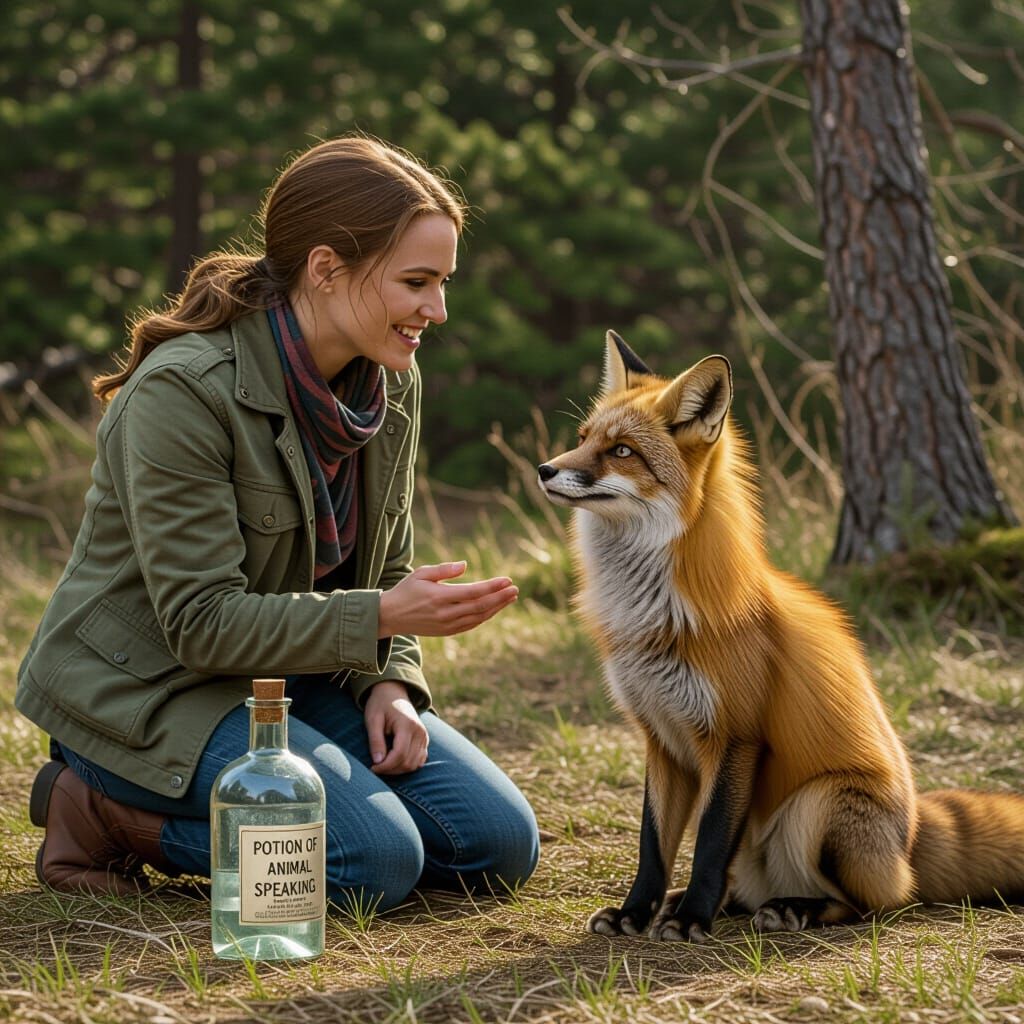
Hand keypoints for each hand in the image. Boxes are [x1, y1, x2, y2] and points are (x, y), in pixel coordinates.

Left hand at [363, 680, 428, 774]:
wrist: (393, 691)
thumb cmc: (380, 704)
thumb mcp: (373, 719)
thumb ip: (375, 740)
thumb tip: (377, 762)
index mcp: (407, 725)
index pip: (400, 754)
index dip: (385, 766)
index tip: (372, 768)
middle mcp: (420, 731)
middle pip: (408, 762)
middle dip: (390, 770)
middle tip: (375, 767)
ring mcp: (424, 736)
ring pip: (414, 764)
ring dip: (398, 770)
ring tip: (383, 765)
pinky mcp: (425, 740)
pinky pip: (420, 760)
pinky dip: (407, 766)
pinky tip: (394, 762)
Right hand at [377, 561, 517, 638]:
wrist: (390, 616)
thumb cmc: (406, 590)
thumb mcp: (421, 573)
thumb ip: (444, 569)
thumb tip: (465, 565)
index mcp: (439, 597)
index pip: (473, 592)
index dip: (492, 587)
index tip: (507, 580)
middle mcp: (445, 613)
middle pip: (480, 606)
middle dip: (500, 598)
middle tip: (515, 589)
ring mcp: (447, 624)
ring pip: (478, 617)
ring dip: (496, 608)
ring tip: (510, 598)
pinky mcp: (446, 631)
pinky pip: (471, 625)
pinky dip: (485, 617)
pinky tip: (494, 609)